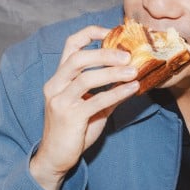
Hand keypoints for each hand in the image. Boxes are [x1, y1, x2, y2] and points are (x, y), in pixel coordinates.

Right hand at [30, 25, 139, 189]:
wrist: (57, 157)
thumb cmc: (74, 130)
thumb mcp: (90, 105)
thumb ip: (107, 89)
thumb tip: (133, 75)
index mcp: (59, 78)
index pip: (71, 45)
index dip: (91, 33)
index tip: (113, 32)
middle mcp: (55, 85)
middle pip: (78, 58)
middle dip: (104, 53)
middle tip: (128, 55)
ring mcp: (60, 101)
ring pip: (86, 78)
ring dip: (113, 73)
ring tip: (134, 72)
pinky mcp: (69, 117)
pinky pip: (96, 100)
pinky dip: (116, 93)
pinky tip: (132, 89)